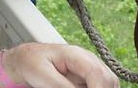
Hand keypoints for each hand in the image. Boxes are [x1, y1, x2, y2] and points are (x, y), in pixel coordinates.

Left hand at [3, 43, 118, 87]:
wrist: (27, 60)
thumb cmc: (32, 63)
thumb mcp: (43, 75)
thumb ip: (61, 86)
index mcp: (76, 54)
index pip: (96, 73)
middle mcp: (88, 60)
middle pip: (108, 79)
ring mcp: (91, 68)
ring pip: (110, 84)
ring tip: (74, 87)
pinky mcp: (90, 78)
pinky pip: (102, 86)